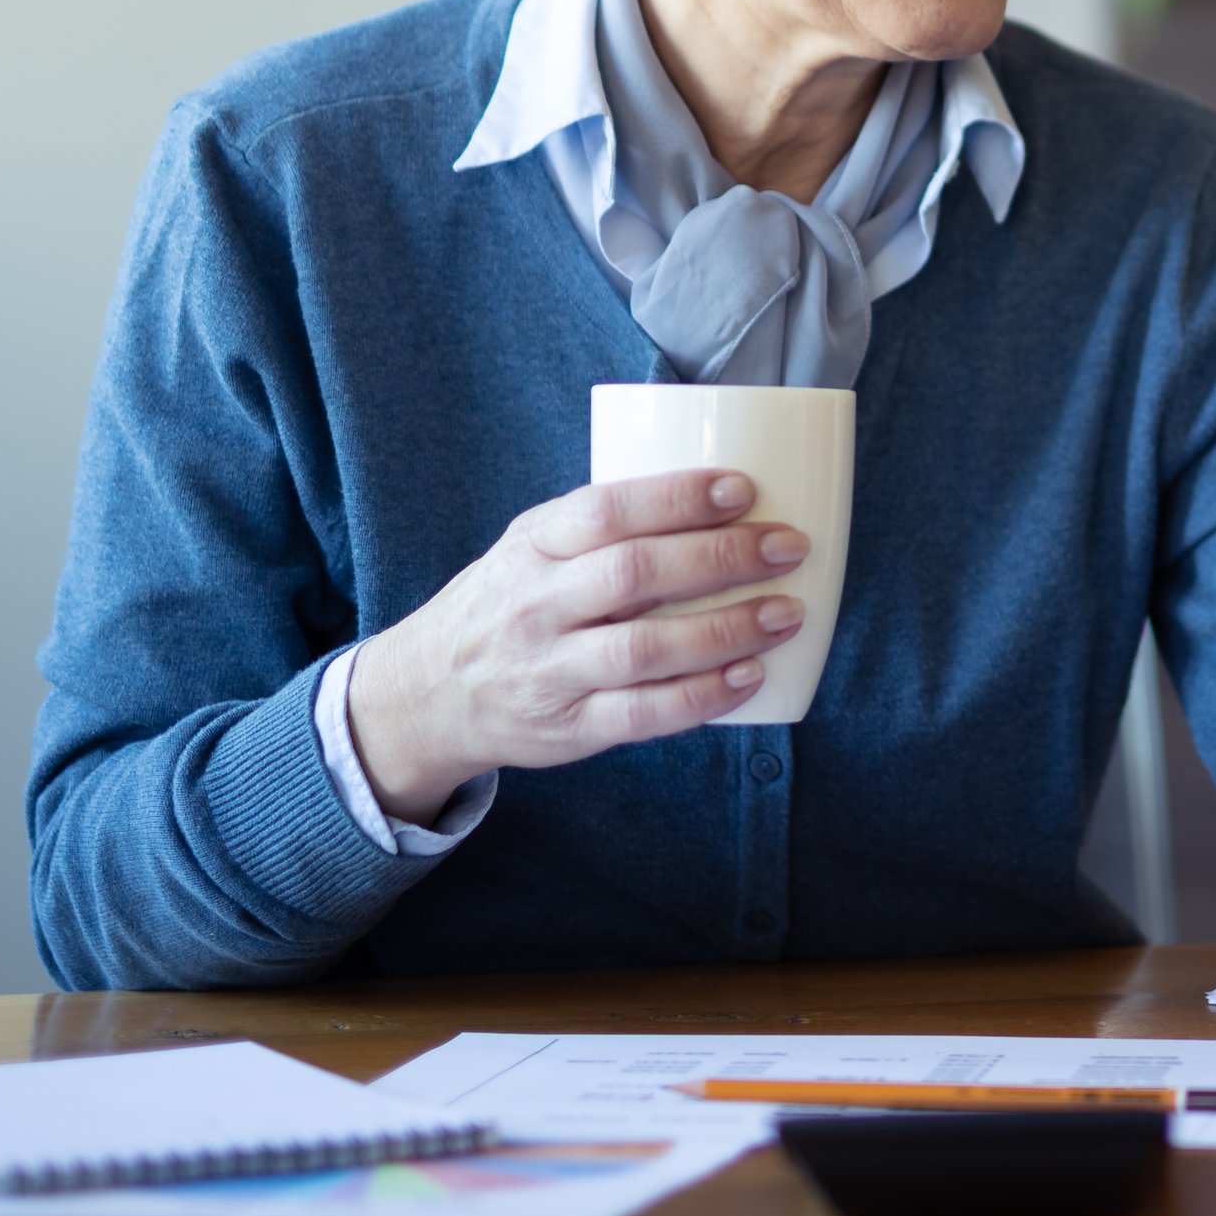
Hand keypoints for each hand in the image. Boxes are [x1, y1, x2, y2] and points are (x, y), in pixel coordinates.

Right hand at [345, 471, 807, 821]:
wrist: (427, 694)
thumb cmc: (509, 603)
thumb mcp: (533, 547)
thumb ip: (604, 526)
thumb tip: (724, 494)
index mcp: (533, 545)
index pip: (605, 511)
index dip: (677, 497)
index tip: (742, 488)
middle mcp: (536, 605)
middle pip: (635, 574)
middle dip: (722, 557)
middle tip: (788, 546)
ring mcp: (550, 670)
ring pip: (645, 649)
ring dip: (726, 630)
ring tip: (786, 613)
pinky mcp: (569, 727)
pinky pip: (643, 714)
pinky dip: (704, 696)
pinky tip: (750, 676)